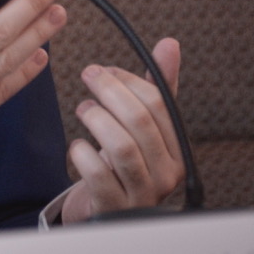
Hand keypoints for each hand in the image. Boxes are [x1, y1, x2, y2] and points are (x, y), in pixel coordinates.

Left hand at [61, 37, 185, 222]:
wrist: (109, 209)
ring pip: (121, 145)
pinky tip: (76, 145)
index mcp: (178, 149)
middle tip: (88, 75)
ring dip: (95, 118)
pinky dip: (81, 152)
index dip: (127, 80)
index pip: (158, 104)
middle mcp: (167, 173)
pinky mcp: (113, 206)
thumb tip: (170, 44)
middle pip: (139, 120)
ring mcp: (141, 193)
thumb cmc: (127, 160)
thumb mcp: (145, 125)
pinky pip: (97, 174)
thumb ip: (157, 87)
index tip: (104, 70)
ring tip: (83, 108)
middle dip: (108, 90)